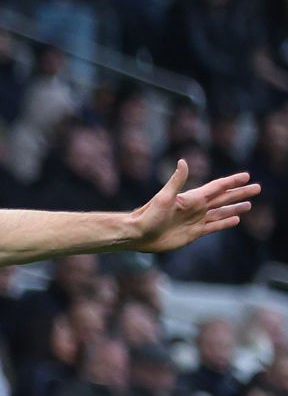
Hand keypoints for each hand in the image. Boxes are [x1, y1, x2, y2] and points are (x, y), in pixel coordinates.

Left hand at [130, 160, 261, 253]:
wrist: (139, 234)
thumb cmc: (148, 215)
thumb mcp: (163, 197)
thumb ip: (176, 181)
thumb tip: (182, 162)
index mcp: (192, 198)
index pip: (217, 187)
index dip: (231, 181)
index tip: (246, 175)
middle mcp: (196, 208)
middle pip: (224, 198)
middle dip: (240, 193)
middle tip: (257, 187)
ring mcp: (196, 220)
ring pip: (221, 212)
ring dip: (235, 208)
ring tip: (249, 204)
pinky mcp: (193, 233)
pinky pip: (213, 226)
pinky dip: (225, 223)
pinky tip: (235, 220)